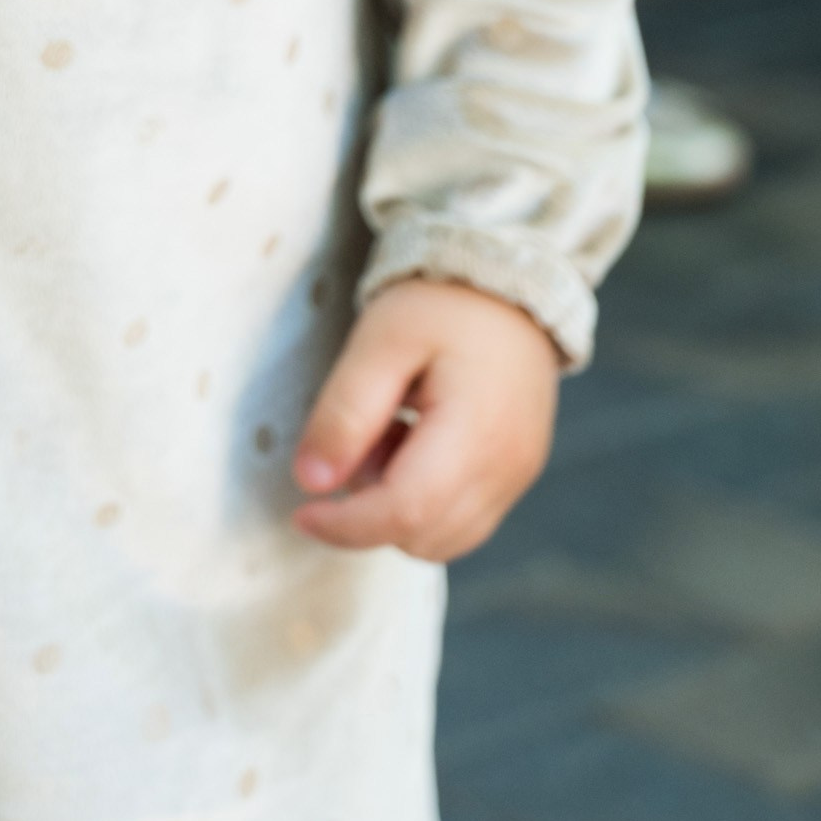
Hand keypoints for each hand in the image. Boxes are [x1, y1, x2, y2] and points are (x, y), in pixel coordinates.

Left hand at [291, 279, 559, 560]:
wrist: (507, 281)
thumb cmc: (440, 305)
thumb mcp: (379, 343)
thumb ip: (344, 413)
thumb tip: (311, 482)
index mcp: (475, 432)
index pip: (405, 513)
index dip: (345, 525)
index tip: (301, 511)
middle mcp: (508, 468)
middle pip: (423, 537)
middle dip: (371, 508)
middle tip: (359, 439)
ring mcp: (518, 475)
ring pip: (444, 539)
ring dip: (398, 508)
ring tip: (389, 434)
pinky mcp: (518, 473)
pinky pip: (464, 521)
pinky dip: (426, 502)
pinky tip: (415, 443)